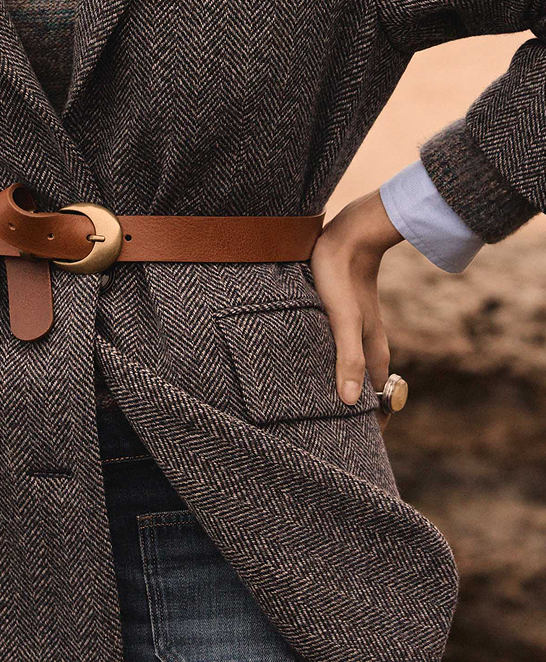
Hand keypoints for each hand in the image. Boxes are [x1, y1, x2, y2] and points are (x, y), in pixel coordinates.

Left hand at [308, 187, 405, 432]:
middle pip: (366, 392)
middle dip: (354, 416)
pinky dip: (331, 370)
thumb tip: (348, 402)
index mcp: (373, 353)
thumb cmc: (341, 277)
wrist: (346, 237)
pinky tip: (310, 373)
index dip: (370, 428)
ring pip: (353, 374)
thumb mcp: (342, 320)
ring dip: (341, 393)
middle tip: (328, 439)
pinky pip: (341, 355)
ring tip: (315, 414)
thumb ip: (347, 358)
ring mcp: (356, 335)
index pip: (379, 403)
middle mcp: (368, 348)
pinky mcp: (341, 321)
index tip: (356, 452)